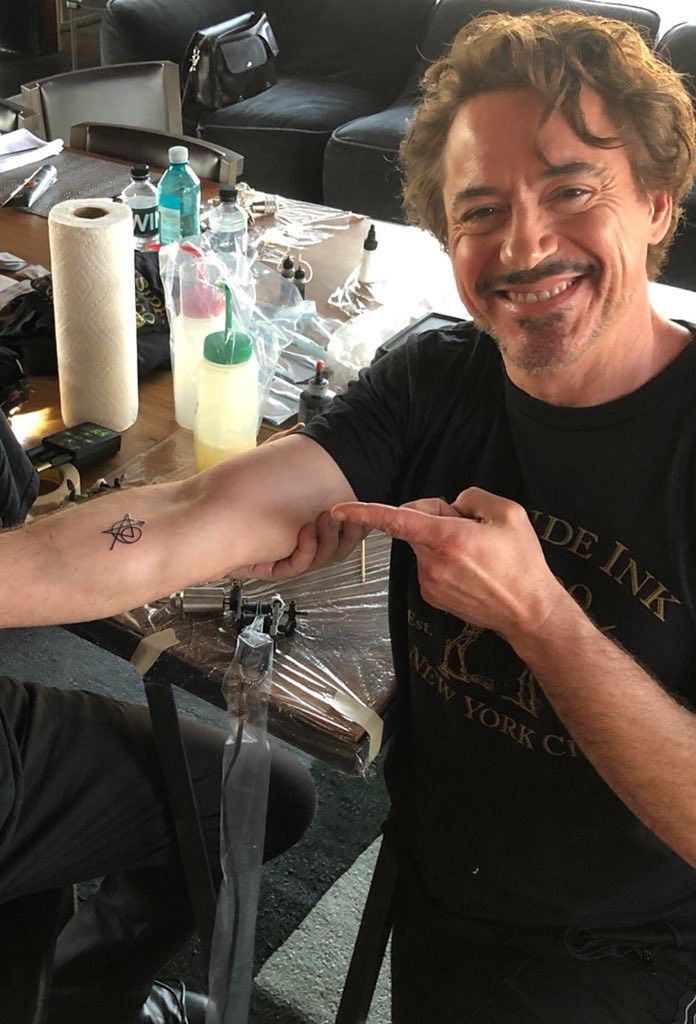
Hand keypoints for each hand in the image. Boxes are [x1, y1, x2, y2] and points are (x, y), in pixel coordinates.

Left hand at [235, 423, 367, 579]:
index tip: (360, 501)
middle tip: (347, 512)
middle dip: (350, 529)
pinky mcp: (273, 567)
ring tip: (325, 517)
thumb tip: (302, 428)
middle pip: (340, 545)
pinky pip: (299, 565)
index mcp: (307, 521)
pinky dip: (307, 550)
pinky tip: (306, 532)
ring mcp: (287, 556)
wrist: (204, 520)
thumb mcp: (264, 465)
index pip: (342, 525)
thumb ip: (284, 447)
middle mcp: (300, 541)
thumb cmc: (233, 494)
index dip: (356, 517)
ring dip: (329, 538)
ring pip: (324, 557)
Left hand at [332, 488, 564, 645]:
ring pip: (423, 546)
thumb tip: (452, 505)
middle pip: (414, 525)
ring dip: (441, 540)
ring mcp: (429, 583)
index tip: (339, 509)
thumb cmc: (522, 562)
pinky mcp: (431, 595)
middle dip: (434, 517)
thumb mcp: (509, 514)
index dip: (365, 512)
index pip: (397, 521)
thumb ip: (473, 497)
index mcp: (449, 539)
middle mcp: (432, 563)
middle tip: (469, 524)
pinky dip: (443, 559)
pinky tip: (470, 568)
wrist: (528, 612)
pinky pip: (429, 565)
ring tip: (476, 552)